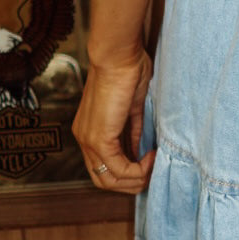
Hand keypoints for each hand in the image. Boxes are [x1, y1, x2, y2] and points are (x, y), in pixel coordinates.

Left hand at [73, 49, 155, 192]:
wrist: (118, 56)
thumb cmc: (127, 71)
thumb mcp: (132, 108)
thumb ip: (132, 129)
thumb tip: (139, 149)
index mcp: (89, 130)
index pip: (103, 167)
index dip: (127, 172)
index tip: (149, 163)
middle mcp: (84, 139)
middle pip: (103, 180)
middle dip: (130, 183)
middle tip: (152, 173)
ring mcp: (89, 141)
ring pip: (109, 180)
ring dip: (136, 180)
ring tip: (154, 167)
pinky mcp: (99, 139)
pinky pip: (119, 168)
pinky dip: (139, 169)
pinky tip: (152, 156)